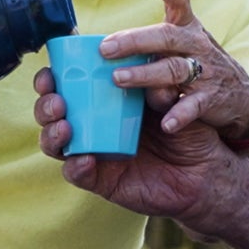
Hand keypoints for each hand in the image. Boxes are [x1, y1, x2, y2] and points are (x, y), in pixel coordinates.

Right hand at [33, 69, 242, 230]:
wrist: (202, 172)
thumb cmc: (186, 130)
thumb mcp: (176, 103)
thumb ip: (163, 88)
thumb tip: (153, 68)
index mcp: (103, 100)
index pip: (66, 85)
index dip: (51, 78)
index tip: (52, 71)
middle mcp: (91, 125)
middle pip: (52, 113)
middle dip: (45, 105)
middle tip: (57, 102)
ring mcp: (92, 152)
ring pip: (55, 143)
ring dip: (52, 134)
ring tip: (64, 127)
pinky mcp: (100, 179)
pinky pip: (77, 173)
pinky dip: (75, 166)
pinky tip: (84, 159)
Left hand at [99, 0, 248, 150]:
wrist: (240, 97)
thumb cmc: (197, 66)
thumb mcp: (181, 46)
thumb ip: (151, 42)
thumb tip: (100, 44)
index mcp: (188, 29)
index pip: (181, 3)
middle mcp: (196, 45)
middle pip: (166, 37)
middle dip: (135, 41)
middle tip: (105, 48)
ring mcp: (205, 71)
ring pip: (174, 69)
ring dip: (145, 75)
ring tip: (118, 79)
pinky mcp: (211, 98)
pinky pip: (193, 105)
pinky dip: (179, 114)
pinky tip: (166, 124)